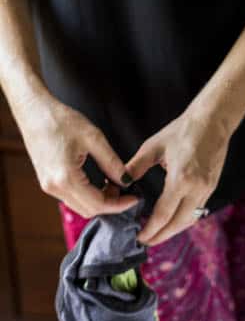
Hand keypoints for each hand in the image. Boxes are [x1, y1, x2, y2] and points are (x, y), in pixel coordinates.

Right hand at [17, 91, 139, 218]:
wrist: (33, 111)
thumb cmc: (60, 120)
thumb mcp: (93, 138)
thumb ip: (112, 162)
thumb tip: (126, 180)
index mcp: (65, 177)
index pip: (98, 204)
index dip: (119, 204)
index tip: (134, 198)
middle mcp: (54, 187)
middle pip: (88, 210)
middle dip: (110, 204)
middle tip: (125, 189)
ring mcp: (48, 186)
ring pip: (79, 206)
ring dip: (98, 200)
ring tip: (113, 183)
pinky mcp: (47, 182)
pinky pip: (71, 197)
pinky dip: (87, 195)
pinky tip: (99, 182)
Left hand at [124, 100, 230, 246]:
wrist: (213, 121)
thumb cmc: (183, 130)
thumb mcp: (154, 146)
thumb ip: (136, 167)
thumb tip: (122, 182)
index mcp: (181, 178)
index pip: (164, 214)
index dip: (151, 229)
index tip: (139, 237)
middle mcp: (197, 188)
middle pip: (178, 223)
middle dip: (161, 236)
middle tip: (146, 242)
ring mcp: (207, 189)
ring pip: (189, 219)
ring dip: (173, 230)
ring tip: (157, 234)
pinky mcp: (212, 186)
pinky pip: (197, 210)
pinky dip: (183, 219)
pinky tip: (172, 220)